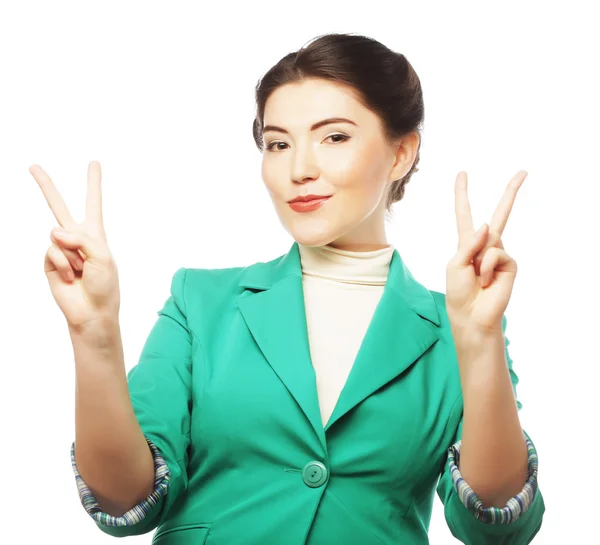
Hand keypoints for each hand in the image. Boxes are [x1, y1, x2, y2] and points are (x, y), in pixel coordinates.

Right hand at [31, 161, 120, 330]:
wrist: (91, 311)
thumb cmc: (104, 285)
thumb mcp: (102, 257)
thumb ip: (82, 238)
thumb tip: (54, 231)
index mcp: (94, 233)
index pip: (93, 203)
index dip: (93, 183)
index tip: (94, 162)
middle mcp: (76, 238)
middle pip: (59, 207)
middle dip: (46, 186)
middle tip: (33, 165)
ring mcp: (61, 249)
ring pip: (58, 235)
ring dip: (73, 256)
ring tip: (81, 271)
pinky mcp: (49, 261)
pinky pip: (52, 251)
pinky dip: (63, 264)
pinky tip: (70, 277)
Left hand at [445, 170, 525, 333]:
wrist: (471, 315)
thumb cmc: (458, 291)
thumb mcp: (455, 264)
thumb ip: (469, 243)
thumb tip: (487, 226)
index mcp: (467, 243)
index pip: (465, 214)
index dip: (463, 194)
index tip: (462, 173)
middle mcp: (485, 245)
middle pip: (499, 214)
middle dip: (511, 193)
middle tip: (523, 172)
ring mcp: (499, 253)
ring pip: (492, 238)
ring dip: (478, 261)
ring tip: (476, 279)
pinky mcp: (510, 263)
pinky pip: (496, 253)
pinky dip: (486, 267)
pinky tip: (486, 281)